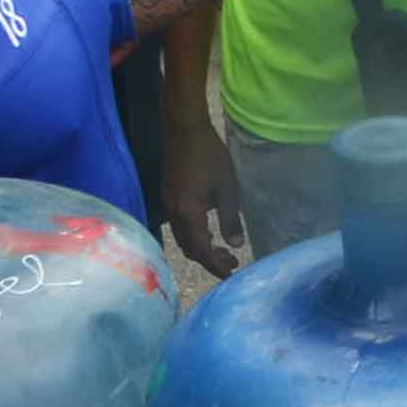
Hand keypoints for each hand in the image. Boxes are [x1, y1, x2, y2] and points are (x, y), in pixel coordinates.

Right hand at [163, 114, 245, 277]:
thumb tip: (237, 245)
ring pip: (184, 239)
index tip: (230, 274)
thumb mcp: (227, 188)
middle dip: (210, 260)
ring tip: (225, 251)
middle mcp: (174, 215)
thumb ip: (230, 218)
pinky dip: (195, 237)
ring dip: (202, 249)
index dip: (215, 266)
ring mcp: (168, 207)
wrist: (185, 132)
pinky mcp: (169, 200)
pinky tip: (210, 233)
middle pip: (189, 248)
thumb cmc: (210, 157)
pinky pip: (180, 228)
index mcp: (188, 213)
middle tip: (233, 263)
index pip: (200, 250)